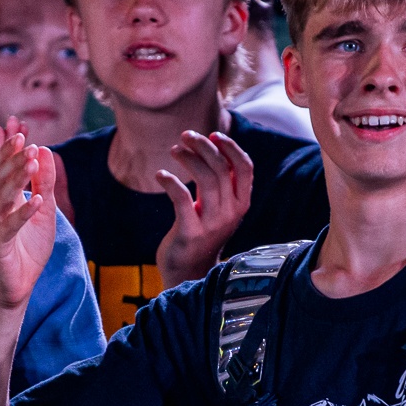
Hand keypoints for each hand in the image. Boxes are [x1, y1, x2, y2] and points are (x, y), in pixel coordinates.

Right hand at [0, 118, 59, 312]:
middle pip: (0, 175)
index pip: (2, 164)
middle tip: (23, 135)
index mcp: (3, 196)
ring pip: (3, 196)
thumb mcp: (45, 209)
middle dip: (12, 154)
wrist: (19, 284)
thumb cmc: (29, 246)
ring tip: (31, 160)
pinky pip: (11, 225)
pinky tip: (37, 200)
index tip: (16, 121)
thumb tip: (44, 150)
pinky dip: (24, 212)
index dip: (8, 143)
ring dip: (17, 178)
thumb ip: (44, 181)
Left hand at [155, 131, 254, 286]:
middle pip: (222, 169)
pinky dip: (170, 181)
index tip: (214, 134)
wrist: (190, 272)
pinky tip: (160, 174)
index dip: (231, 147)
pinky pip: (181, 199)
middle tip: (185, 135)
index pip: (246, 168)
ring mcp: (212, 224)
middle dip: (203, 146)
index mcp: (241, 205)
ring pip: (205, 179)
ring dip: (187, 159)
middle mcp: (231, 213)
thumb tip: (215, 145)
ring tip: (174, 151)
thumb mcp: (219, 208)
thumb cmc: (202, 232)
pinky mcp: (190, 233)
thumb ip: (222, 183)